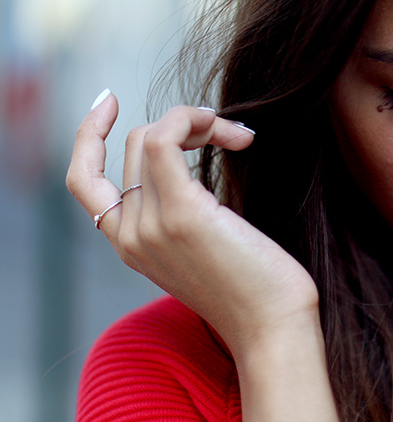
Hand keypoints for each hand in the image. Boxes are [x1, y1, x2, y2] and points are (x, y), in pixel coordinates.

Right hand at [66, 92, 319, 358]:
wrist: (273, 326)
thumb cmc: (254, 287)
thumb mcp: (205, 246)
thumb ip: (185, 211)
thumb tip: (196, 152)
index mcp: (130, 245)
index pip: (83, 181)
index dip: (87, 135)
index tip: (110, 101)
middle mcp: (128, 236)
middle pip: (133, 145)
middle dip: (184, 126)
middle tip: (231, 135)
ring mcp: (149, 225)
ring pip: (149, 136)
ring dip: (197, 120)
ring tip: (238, 136)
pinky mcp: (181, 214)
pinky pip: (163, 139)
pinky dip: (189, 119)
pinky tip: (229, 132)